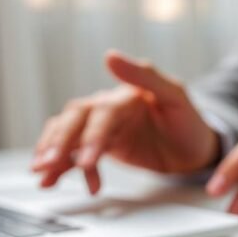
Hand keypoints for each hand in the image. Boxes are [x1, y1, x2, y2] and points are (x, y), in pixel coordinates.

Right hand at [31, 50, 219, 192]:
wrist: (194, 147)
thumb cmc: (188, 121)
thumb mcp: (175, 96)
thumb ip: (146, 75)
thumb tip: (110, 55)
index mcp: (125, 96)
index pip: (101, 114)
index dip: (92, 137)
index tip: (86, 160)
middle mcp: (108, 108)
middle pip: (74, 120)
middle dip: (59, 143)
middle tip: (48, 165)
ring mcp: (102, 128)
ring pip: (67, 134)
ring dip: (53, 153)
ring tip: (43, 176)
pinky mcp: (100, 146)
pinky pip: (74, 153)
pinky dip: (62, 166)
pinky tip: (53, 180)